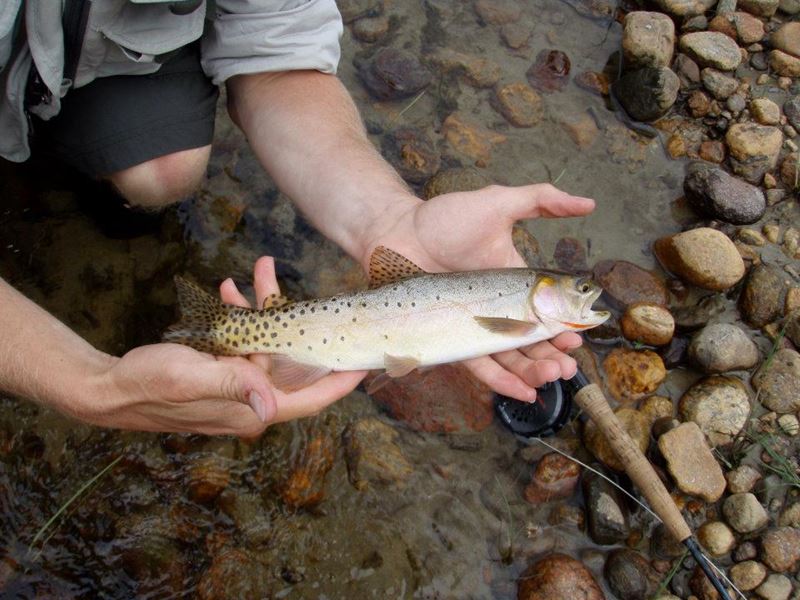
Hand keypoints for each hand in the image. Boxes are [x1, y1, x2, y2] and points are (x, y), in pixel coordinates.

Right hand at [80, 258, 363, 435]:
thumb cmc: (149, 386)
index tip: (366, 360)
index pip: (311, 397)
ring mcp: (238, 384)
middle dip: (301, 324)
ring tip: (259, 269)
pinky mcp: (222, 370)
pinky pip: (242, 341)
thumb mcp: (190, 380)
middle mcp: (253, 399)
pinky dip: (240, 315)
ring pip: (268, 344)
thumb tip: (270, 404)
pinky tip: (230, 290)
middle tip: (311, 292)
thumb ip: (233, 387)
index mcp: (254, 408)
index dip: (340, 379)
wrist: (110, 386)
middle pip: (293, 362)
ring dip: (265, 308)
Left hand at [361, 183, 594, 401]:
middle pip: (531, 338)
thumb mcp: (497, 203)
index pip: (545, 309)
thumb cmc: (445, 218)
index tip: (576, 336)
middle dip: (552, 355)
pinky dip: (501, 380)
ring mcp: (474, 324)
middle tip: (566, 366)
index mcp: (513, 281)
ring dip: (532, 370)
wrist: (396, 232)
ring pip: (509, 355)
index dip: (562, 325)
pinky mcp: (450, 337)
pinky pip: (479, 363)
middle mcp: (496, 307)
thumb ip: (541, 200)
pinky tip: (524, 391)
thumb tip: (589, 203)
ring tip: (550, 377)